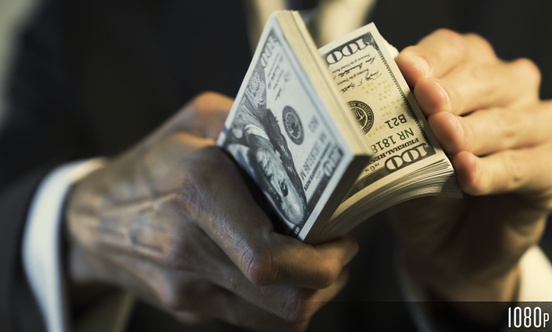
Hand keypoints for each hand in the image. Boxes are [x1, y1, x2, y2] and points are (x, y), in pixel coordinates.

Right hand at [65, 92, 357, 330]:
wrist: (90, 219)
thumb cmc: (150, 163)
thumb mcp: (194, 120)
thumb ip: (249, 120)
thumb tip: (304, 130)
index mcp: (196, 190)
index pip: (270, 257)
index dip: (321, 260)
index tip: (342, 239)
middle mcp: (189, 247)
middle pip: (285, 300)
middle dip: (328, 282)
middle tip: (338, 253)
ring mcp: (185, 287)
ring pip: (276, 321)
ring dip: (310, 296)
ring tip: (316, 264)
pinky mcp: (186, 307)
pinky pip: (251, 320)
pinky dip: (280, 303)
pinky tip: (280, 274)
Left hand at [389, 30, 551, 303]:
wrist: (442, 246)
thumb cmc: (421, 191)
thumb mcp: (400, 156)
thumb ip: (399, 127)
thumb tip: (382, 102)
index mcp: (469, 74)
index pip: (455, 50)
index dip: (432, 60)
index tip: (407, 71)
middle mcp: (511, 91)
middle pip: (488, 79)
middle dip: (455, 94)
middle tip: (429, 106)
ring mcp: (540, 127)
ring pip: (512, 121)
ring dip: (476, 132)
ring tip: (448, 145)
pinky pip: (532, 165)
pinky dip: (498, 171)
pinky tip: (469, 176)